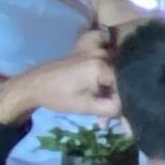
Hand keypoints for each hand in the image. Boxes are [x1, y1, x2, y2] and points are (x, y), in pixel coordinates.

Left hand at [0, 46, 118, 126]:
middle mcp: (102, 53)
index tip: (120, 118)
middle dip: (118, 96)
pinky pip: (106, 45)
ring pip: (116, 66)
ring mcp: (95, 48)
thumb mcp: (87, 107)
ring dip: (113, 84)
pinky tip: (106, 69)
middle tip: (108, 115)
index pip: (125, 86)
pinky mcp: (88, 46)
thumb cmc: (59, 96)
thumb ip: (112, 109)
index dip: (124, 103)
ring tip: (104, 101)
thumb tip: (130, 114)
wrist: (35, 84)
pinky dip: (109, 55)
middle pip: (122, 76)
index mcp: (102, 66)